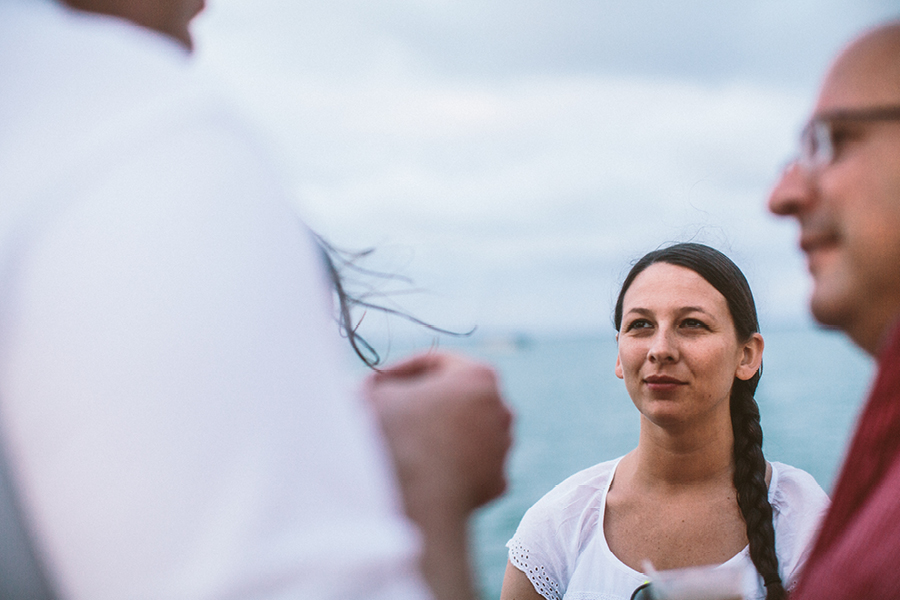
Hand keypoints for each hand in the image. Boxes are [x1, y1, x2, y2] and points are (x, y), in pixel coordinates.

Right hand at [365, 351, 512, 521]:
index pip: (436, 362)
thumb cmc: (395, 437)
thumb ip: (377, 387)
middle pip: (456, 395)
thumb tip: (368, 390)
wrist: (415, 498)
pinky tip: (420, 469)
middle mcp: (500, 408)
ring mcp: (502, 447)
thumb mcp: (375, 395)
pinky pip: (470, 463)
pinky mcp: (497, 481)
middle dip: (423, 401)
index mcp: (479, 375)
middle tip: (390, 409)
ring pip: (465, 430)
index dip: (400, 371)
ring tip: (403, 441)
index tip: (377, 384)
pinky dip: (448, 463)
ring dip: (437, 432)